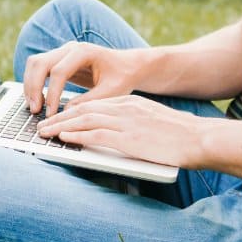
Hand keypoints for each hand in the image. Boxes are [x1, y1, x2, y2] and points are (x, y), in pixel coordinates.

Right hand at [23, 42, 144, 115]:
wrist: (127, 66)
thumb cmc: (121, 77)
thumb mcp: (110, 92)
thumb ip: (89, 101)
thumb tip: (65, 113)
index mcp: (84, 52)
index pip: (59, 71)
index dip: (52, 94)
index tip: (51, 114)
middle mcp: (70, 48)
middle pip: (40, 63)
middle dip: (34, 88)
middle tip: (35, 111)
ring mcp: (62, 52)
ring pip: (35, 63)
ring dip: (30, 85)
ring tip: (34, 108)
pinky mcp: (58, 60)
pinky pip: (38, 69)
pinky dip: (33, 83)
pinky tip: (37, 102)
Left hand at [37, 95, 202, 166]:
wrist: (199, 138)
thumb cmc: (180, 135)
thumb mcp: (152, 122)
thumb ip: (132, 125)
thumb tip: (115, 135)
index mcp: (130, 103)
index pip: (94, 105)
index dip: (72, 111)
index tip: (58, 118)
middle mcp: (125, 108)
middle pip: (84, 109)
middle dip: (60, 117)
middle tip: (43, 125)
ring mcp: (126, 122)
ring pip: (85, 120)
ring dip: (61, 126)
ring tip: (45, 132)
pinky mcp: (129, 137)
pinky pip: (96, 133)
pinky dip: (77, 134)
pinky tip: (64, 137)